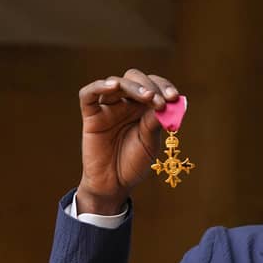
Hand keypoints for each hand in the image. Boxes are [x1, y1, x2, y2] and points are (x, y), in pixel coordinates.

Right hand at [76, 69, 179, 214]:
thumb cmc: (134, 163)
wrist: (115, 184)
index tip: (174, 97)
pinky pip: (88, 94)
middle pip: (135, 79)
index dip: (164, 87)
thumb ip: (154, 123)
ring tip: (148, 97)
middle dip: (150, 85)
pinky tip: (114, 86)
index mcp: (144, 108)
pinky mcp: (91, 116)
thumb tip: (165, 103)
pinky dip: (100, 86)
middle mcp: (126, 104)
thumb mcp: (150, 143)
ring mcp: (108, 108)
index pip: (153, 86)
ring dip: (134, 87)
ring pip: (117, 83)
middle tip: (161, 100)